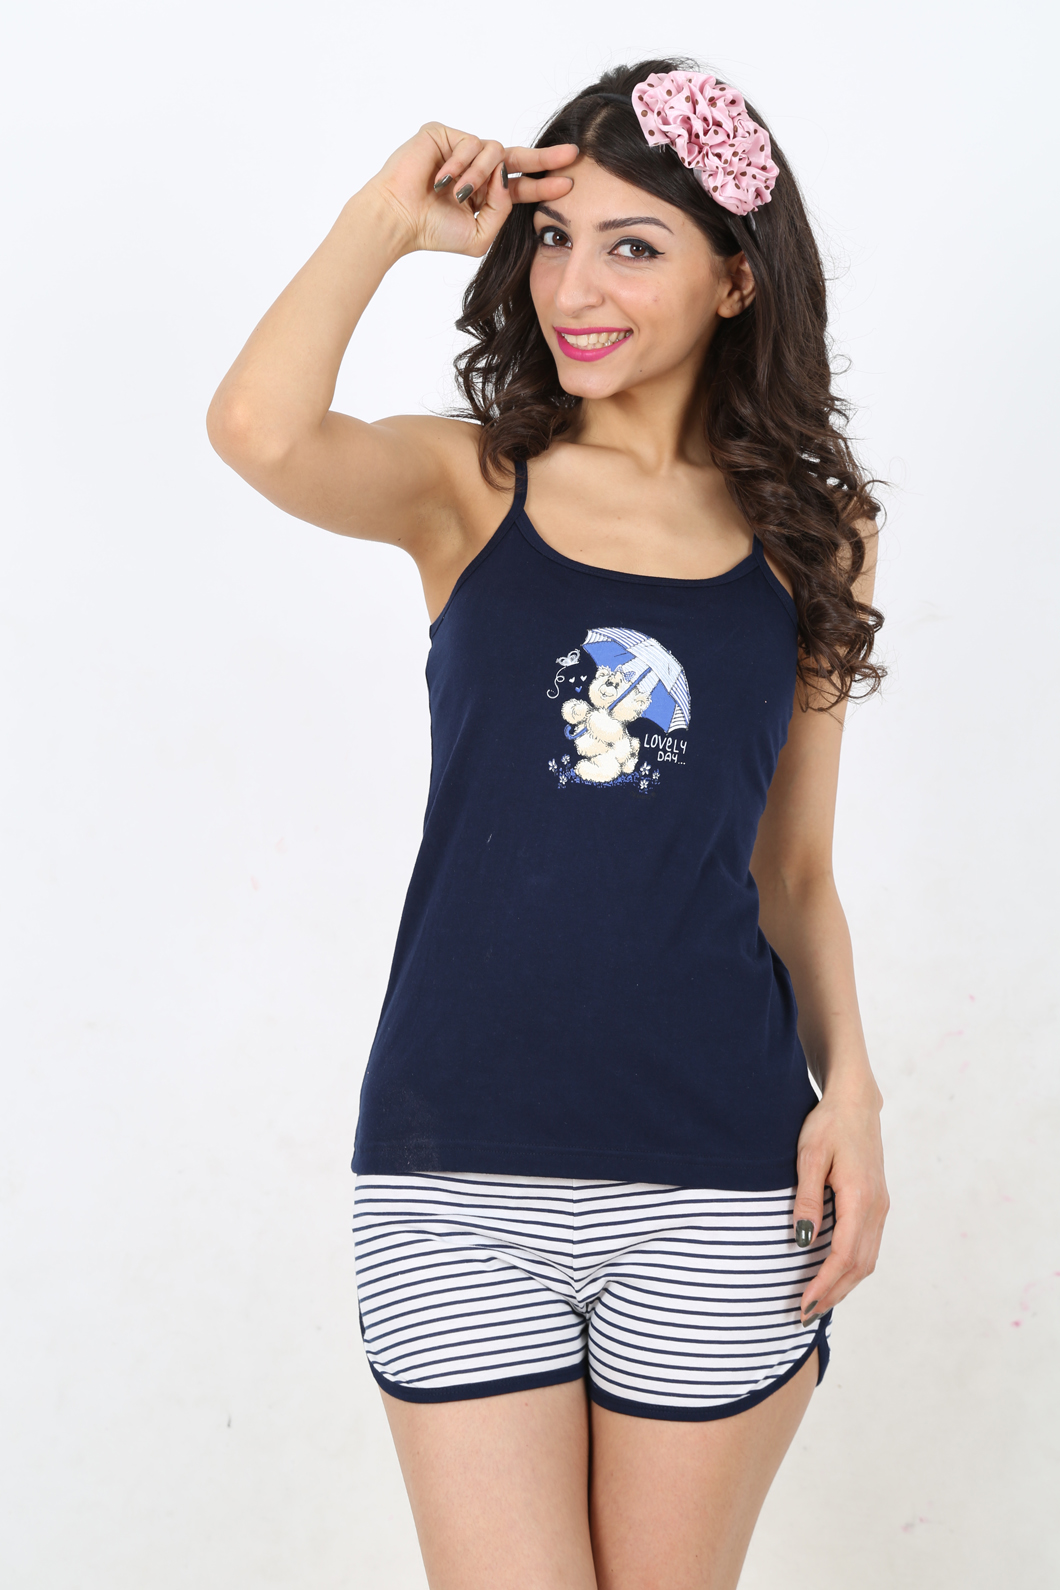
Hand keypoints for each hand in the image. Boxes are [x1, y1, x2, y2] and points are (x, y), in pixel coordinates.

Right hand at [367, 122, 577, 258]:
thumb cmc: (432, 231)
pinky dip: (462, 164)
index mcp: (484, 194)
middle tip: (571, 154)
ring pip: (494, 151)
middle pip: (517, 158)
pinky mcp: (444, 134)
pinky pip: (471, 143)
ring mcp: (459, 149)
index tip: (569, 182)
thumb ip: (503, 212)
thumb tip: (510, 176)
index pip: (520, 186)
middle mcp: (475, 169)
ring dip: (481, 176)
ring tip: (458, 195)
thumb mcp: (480, 235)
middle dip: (544, 158)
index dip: (544, 184)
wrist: (399, 220)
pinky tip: (442, 179)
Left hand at [792, 1076, 888, 1325]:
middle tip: (805, 1314)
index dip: (824, 1284)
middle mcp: (877, 1208)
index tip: (803, 1303)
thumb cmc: (829, 1124)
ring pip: (868, 1260)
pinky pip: (868, 1247)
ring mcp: (881, 1207)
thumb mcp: (809, 1155)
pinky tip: (834, 1276)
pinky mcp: (878, 1204)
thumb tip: (803, 1239)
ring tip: (817, 1303)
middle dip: (833, 1294)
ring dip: (843, 1285)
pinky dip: (852, 1269)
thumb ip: (807, 1197)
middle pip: (859, 1266)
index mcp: (860, 1198)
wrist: (856, 1103)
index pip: (844, 1256)